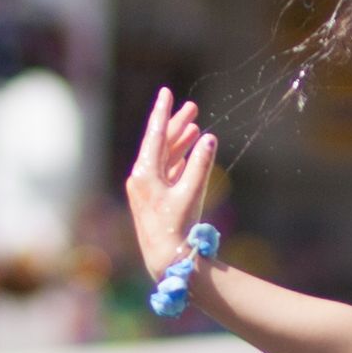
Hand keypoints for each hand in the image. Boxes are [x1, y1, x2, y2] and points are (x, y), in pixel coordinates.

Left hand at [123, 88, 225, 282]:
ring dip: (180, 142)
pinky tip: (188, 151)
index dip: (162, 112)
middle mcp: (142, 179)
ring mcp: (147, 189)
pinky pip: (166, 172)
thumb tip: (209, 138)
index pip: (154, 135)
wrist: (166, 260)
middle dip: (176, 125)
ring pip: (164, 157)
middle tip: (192, 107)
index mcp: (144, 174)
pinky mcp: (154, 199)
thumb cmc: (177, 229)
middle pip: (160, 144)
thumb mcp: (191, 194)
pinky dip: (178, 160)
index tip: (166, 92)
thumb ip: (200, 165)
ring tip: (195, 126)